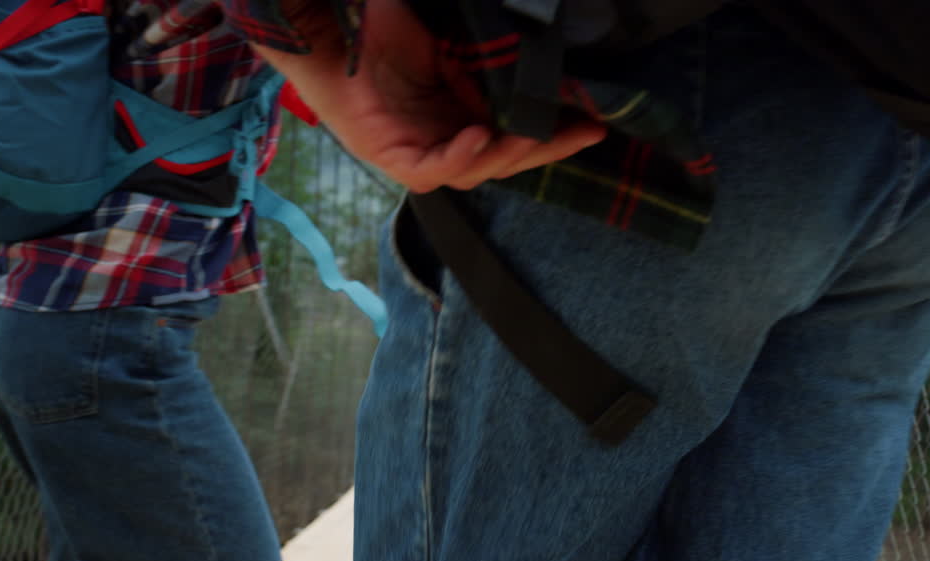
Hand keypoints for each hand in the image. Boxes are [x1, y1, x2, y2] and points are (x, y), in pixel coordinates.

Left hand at [252, 0, 606, 191]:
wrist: (334, 22)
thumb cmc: (384, 26)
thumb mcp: (455, 44)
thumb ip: (492, 60)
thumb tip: (546, 52)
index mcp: (463, 114)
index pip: (517, 134)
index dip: (555, 133)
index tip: (595, 122)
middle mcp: (445, 138)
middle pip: (504, 158)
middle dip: (546, 148)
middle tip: (586, 132)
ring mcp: (417, 150)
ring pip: (475, 169)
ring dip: (507, 155)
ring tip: (534, 136)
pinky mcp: (390, 155)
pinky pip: (432, 169)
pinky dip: (458, 156)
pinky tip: (479, 137)